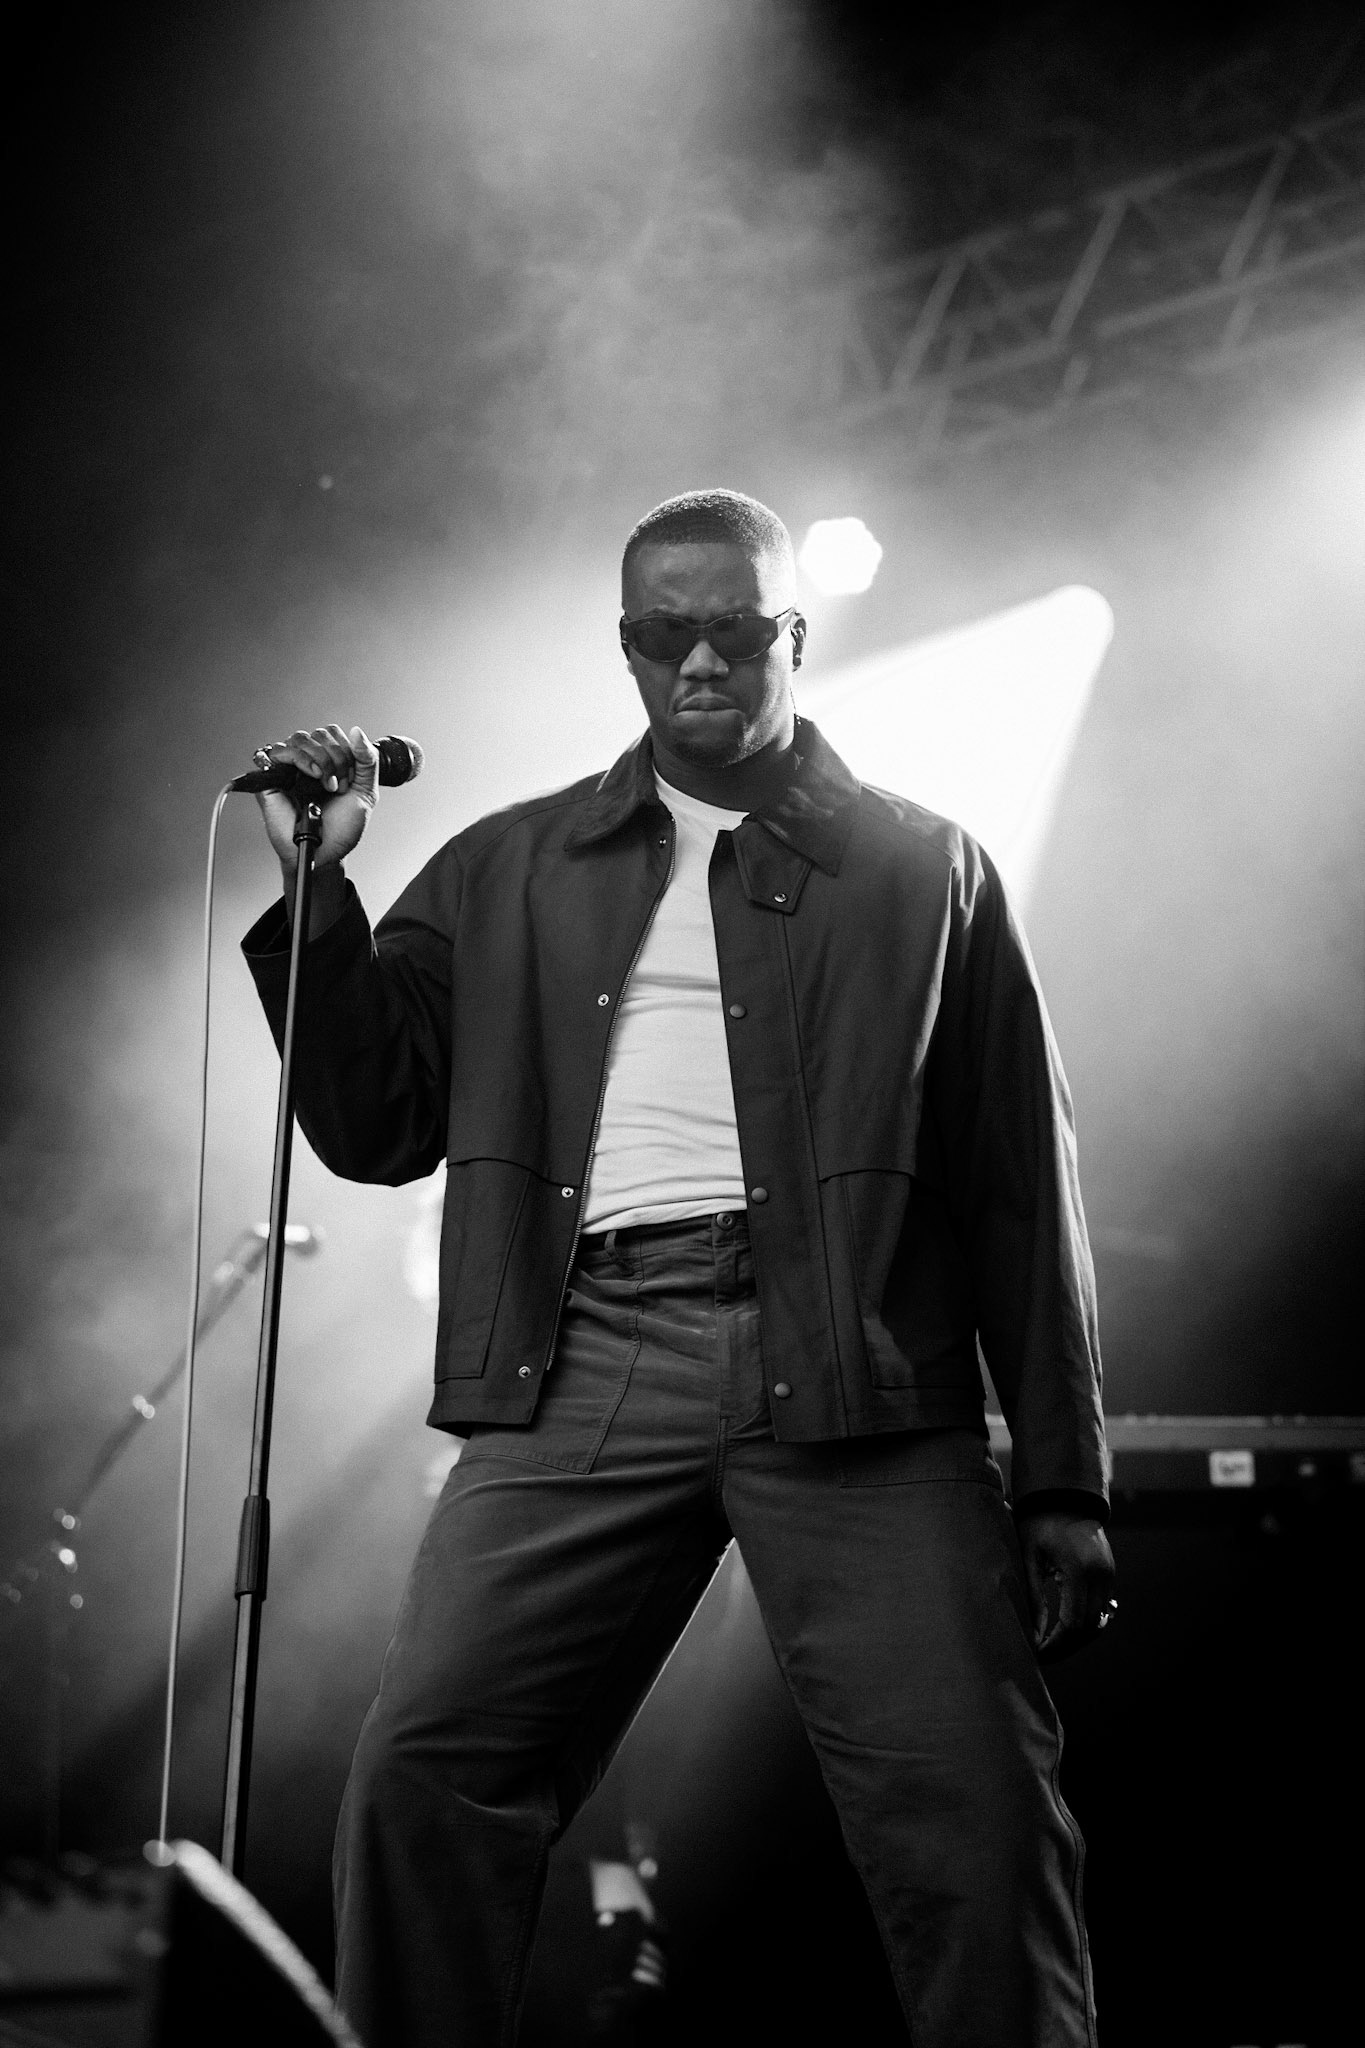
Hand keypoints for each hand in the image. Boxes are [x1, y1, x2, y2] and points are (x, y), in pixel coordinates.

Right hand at [254, 725, 379, 876]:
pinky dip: (300, 758)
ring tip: (326, 784)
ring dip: (321, 759)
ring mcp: (288, 768)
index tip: (350, 780)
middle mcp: (307, 761)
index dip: (347, 751)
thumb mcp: (366, 792)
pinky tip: (312, 775)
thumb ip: (368, 761)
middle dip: (336, 758)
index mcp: (328, 760)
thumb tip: (357, 731)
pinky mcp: (270, 778)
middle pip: (319, 733)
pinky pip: (278, 752)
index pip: (333, 733)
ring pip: (300, 738)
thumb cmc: (342, 828)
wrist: (325, 852)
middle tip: (339, 786)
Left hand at [1019, 1511, 1116, 1661]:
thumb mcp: (1029, 1556)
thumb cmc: (1039, 1523)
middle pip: (1090, 1628)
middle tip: (1042, 1655)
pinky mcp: (1110, 1575)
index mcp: (1079, 1569)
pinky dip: (1087, 1624)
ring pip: (1099, 1622)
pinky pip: (1103, 1610)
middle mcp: (1101, 1575)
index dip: (1056, 1644)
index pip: (1073, 1622)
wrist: (1065, 1496)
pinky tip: (1066, 1631)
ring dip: (1077, 1638)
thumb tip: (1034, 1634)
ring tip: (1051, 1646)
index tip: (1037, 1652)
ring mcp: (1109, 1575)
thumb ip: (1033, 1596)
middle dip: (1066, 1647)